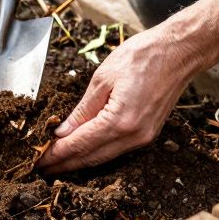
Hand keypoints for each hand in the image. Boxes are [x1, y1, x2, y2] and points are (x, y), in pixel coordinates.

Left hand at [37, 27, 194, 173]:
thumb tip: (62, 131)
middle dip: (65, 164)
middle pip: (91, 158)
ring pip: (104, 157)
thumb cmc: (144, 56)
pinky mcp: (149, 133)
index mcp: (120, 121)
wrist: (179, 51)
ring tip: (57, 163)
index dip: (56, 154)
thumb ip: (82, 110)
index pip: (79, 145)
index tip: (38, 160)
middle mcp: (134, 136)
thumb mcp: (103, 78)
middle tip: (41, 168)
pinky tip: (84, 151)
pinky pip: (117, 150)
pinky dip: (97, 152)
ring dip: (80, 161)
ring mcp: (144, 137)